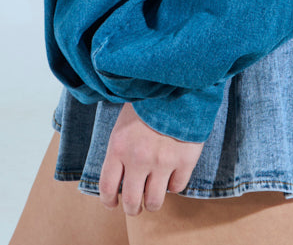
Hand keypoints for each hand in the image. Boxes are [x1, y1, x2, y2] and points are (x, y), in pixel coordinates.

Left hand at [98, 101, 205, 215]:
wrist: (176, 83)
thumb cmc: (147, 103)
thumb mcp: (123, 124)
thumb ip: (119, 151)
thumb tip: (119, 179)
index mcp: (119, 147)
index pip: (107, 188)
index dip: (108, 201)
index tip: (112, 203)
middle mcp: (139, 158)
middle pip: (131, 202)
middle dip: (132, 208)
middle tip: (135, 205)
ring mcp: (163, 161)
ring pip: (154, 201)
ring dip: (152, 202)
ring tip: (153, 195)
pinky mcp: (185, 160)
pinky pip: (177, 187)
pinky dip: (173, 184)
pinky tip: (171, 174)